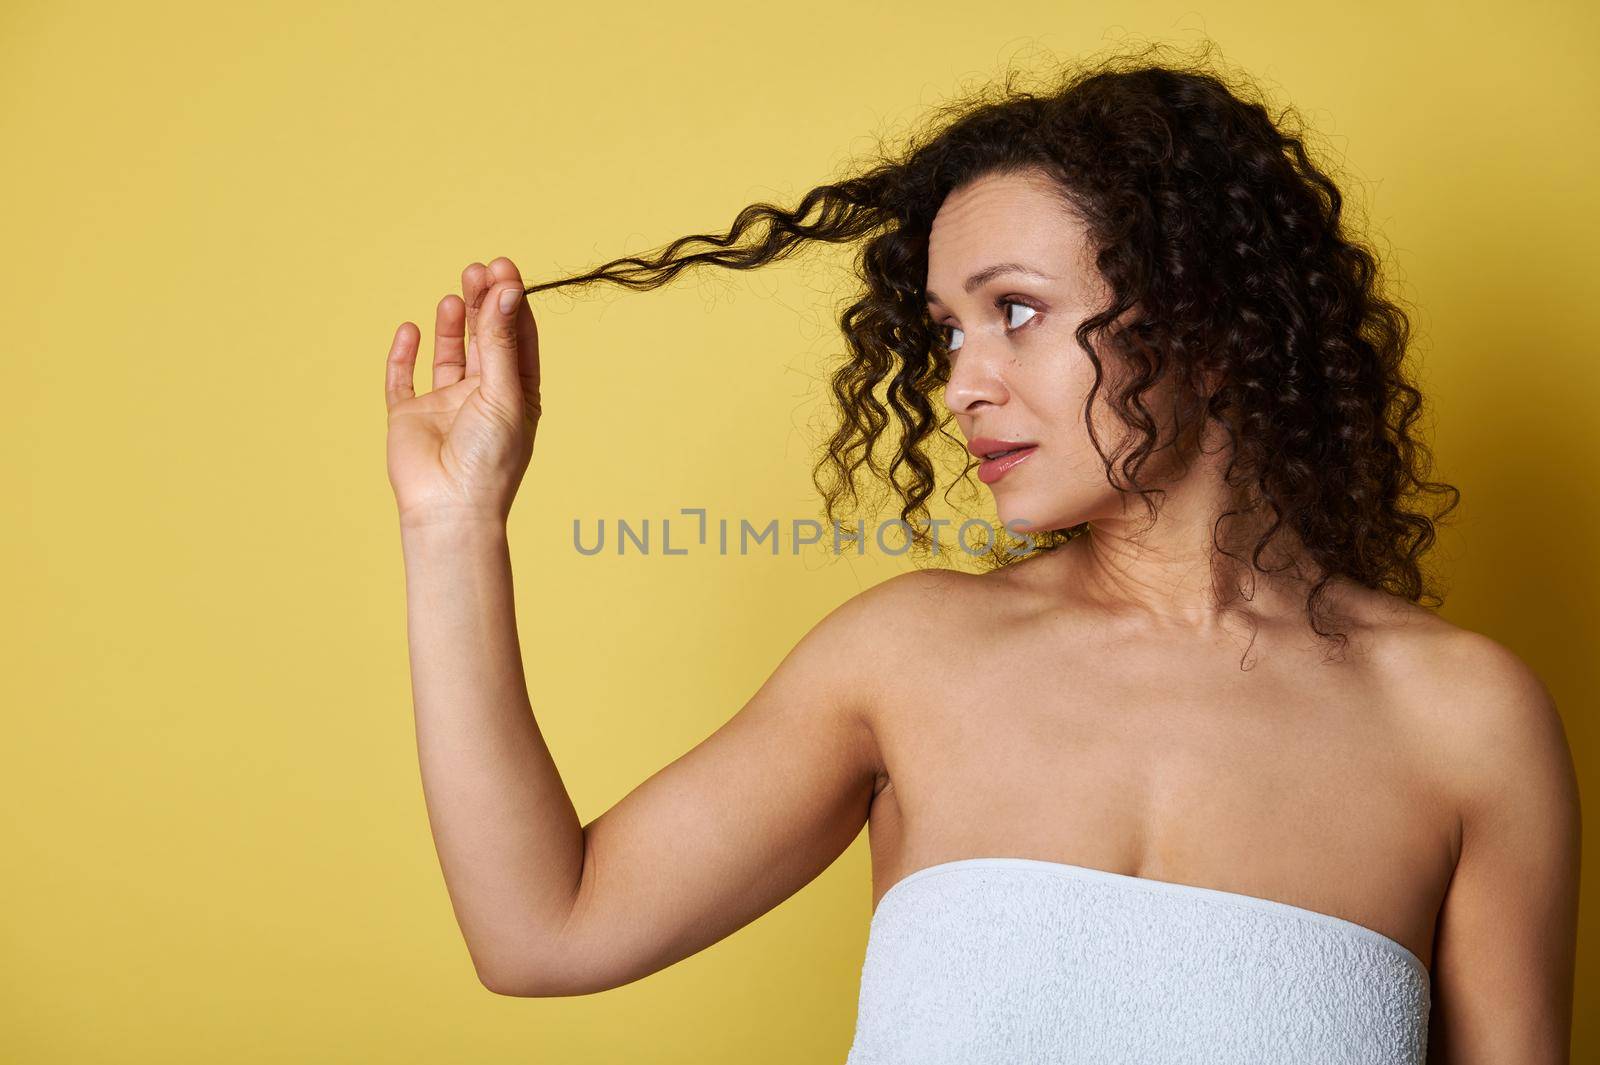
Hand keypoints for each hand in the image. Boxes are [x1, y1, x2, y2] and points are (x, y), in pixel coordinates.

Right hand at [384, 258, 541, 527]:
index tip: (504, 269)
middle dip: (482, 303)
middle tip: (477, 270)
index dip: (511, 302)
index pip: (517, 338)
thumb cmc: (489, 460)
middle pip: (484, 338)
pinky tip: (411, 329)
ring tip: (455, 295)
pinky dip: (404, 354)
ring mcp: (445, 405)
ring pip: (449, 353)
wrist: (450, 509)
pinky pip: (403, 378)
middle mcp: (482, 396)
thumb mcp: (503, 394)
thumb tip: (507, 291)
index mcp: (517, 394)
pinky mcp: (410, 415)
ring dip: (453, 323)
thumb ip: (501, 342)